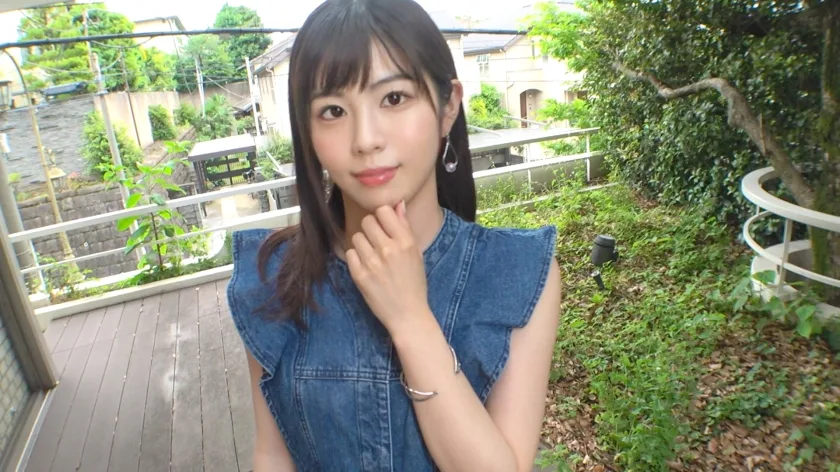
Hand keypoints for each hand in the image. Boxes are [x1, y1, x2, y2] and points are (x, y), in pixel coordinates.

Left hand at [345, 201, 429, 332]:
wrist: (407, 314)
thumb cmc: (414, 283)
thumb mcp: (416, 253)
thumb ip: (405, 227)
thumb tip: (399, 204)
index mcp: (405, 242)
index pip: (384, 211)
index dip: (382, 217)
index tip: (384, 226)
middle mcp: (388, 249)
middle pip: (367, 221)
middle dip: (371, 229)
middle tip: (377, 242)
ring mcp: (372, 262)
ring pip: (357, 236)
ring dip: (362, 244)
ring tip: (371, 256)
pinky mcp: (359, 275)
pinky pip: (350, 253)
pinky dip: (356, 258)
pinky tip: (366, 266)